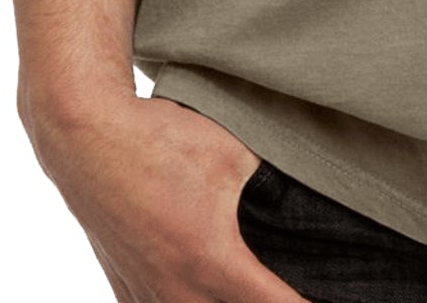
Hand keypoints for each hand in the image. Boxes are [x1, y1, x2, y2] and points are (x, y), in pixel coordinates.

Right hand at [20, 88, 308, 301]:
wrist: (85, 139)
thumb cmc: (159, 140)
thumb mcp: (232, 152)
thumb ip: (272, 180)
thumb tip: (309, 190)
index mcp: (213, 262)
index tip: (341, 298)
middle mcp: (177, 292)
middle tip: (295, 292)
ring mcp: (145, 296)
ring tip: (250, 291)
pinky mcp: (124, 289)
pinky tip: (203, 294)